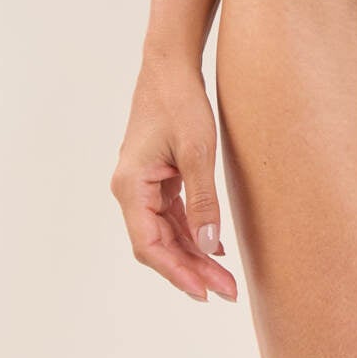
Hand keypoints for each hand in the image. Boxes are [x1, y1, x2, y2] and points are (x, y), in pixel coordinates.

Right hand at [110, 58, 238, 302]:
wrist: (170, 65)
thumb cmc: (181, 102)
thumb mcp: (197, 151)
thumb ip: (202, 202)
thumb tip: (211, 248)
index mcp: (131, 186)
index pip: (149, 245)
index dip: (177, 272)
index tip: (205, 292)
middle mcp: (130, 190)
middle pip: (158, 244)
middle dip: (191, 269)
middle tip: (226, 292)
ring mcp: (142, 185)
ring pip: (165, 233)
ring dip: (193, 255)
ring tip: (224, 278)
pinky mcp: (156, 178)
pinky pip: (171, 216)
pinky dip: (192, 233)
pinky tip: (215, 247)